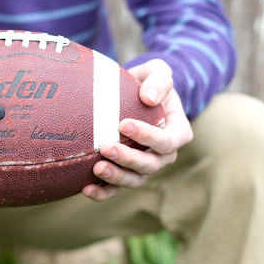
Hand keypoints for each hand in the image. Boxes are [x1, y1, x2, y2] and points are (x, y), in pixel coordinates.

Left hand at [82, 59, 193, 201]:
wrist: (131, 94)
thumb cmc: (147, 82)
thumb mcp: (157, 71)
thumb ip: (159, 79)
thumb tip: (149, 98)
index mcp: (177, 131)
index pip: (168, 141)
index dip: (148, 137)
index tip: (123, 124)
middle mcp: (163, 154)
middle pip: (150, 164)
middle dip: (128, 158)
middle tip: (106, 147)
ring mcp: (144, 166)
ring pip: (134, 179)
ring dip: (116, 177)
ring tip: (96, 168)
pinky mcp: (125, 173)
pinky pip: (115, 189)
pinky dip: (102, 192)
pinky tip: (86, 188)